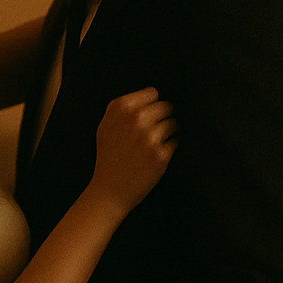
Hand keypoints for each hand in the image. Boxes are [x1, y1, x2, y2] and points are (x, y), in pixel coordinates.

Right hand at [92, 89, 175, 214]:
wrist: (109, 190)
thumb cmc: (109, 156)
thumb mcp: (106, 125)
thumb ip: (123, 106)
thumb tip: (153, 92)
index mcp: (121, 107)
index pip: (153, 92)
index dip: (152, 105)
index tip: (148, 116)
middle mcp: (136, 119)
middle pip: (167, 106)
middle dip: (163, 118)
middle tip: (154, 132)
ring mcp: (150, 137)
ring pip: (174, 123)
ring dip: (169, 133)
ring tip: (155, 144)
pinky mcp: (161, 155)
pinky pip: (176, 141)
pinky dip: (170, 147)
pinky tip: (157, 155)